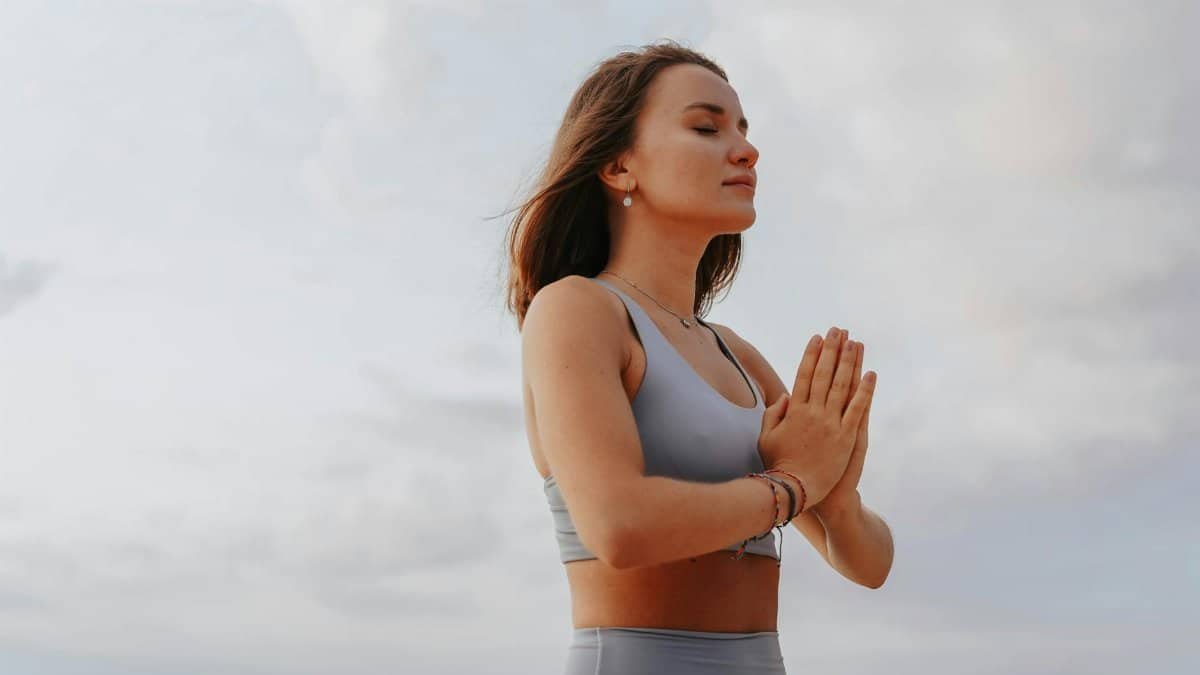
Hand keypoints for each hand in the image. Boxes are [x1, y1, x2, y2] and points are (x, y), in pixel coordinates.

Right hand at [757, 326, 875, 509]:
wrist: (795, 490)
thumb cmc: (778, 466)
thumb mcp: (766, 438)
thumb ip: (773, 414)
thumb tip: (785, 396)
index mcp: (794, 411)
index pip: (804, 375)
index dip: (811, 355)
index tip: (817, 338)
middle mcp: (813, 412)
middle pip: (825, 374)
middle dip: (832, 350)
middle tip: (838, 331)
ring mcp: (831, 424)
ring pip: (843, 386)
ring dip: (850, 362)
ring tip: (855, 343)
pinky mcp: (847, 438)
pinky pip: (859, 409)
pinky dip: (865, 391)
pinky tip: (871, 374)